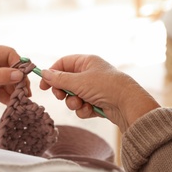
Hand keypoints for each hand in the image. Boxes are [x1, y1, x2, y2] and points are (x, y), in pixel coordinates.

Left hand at [0, 44, 27, 130]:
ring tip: (19, 100)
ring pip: (5, 80)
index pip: (7, 53)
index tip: (24, 77)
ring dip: (13, 89)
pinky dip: (6, 96)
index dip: (17, 64)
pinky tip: (10, 103)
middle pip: (9, 67)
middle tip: (25, 92)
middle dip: (17, 79)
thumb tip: (19, 75)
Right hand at [39, 54, 159, 131]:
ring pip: (72, 96)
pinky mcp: (97, 102)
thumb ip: (59, 79)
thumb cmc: (105, 86)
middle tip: (61, 96)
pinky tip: (90, 109)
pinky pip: (82, 106)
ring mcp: (93, 88)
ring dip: (73, 102)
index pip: (63, 64)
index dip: (52, 74)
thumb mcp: (78, 81)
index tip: (43, 86)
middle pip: (66, 82)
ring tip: (80, 104)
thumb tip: (44, 73)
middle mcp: (89, 74)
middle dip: (63, 92)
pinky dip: (83, 109)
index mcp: (86, 62)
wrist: (128, 104)